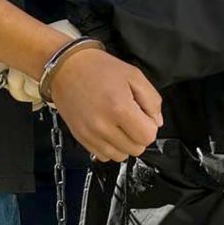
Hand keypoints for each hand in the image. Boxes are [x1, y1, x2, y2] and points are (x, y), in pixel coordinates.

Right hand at [49, 49, 163, 161]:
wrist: (67, 68)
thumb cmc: (99, 68)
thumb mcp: (134, 75)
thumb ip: (152, 100)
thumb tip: (157, 122)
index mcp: (119, 108)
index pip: (148, 137)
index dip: (150, 126)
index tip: (143, 115)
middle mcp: (103, 125)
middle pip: (136, 149)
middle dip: (138, 136)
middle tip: (131, 119)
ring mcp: (90, 134)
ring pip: (120, 156)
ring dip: (124, 144)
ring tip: (118, 125)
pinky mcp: (81, 138)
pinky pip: (103, 156)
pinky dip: (109, 147)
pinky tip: (107, 131)